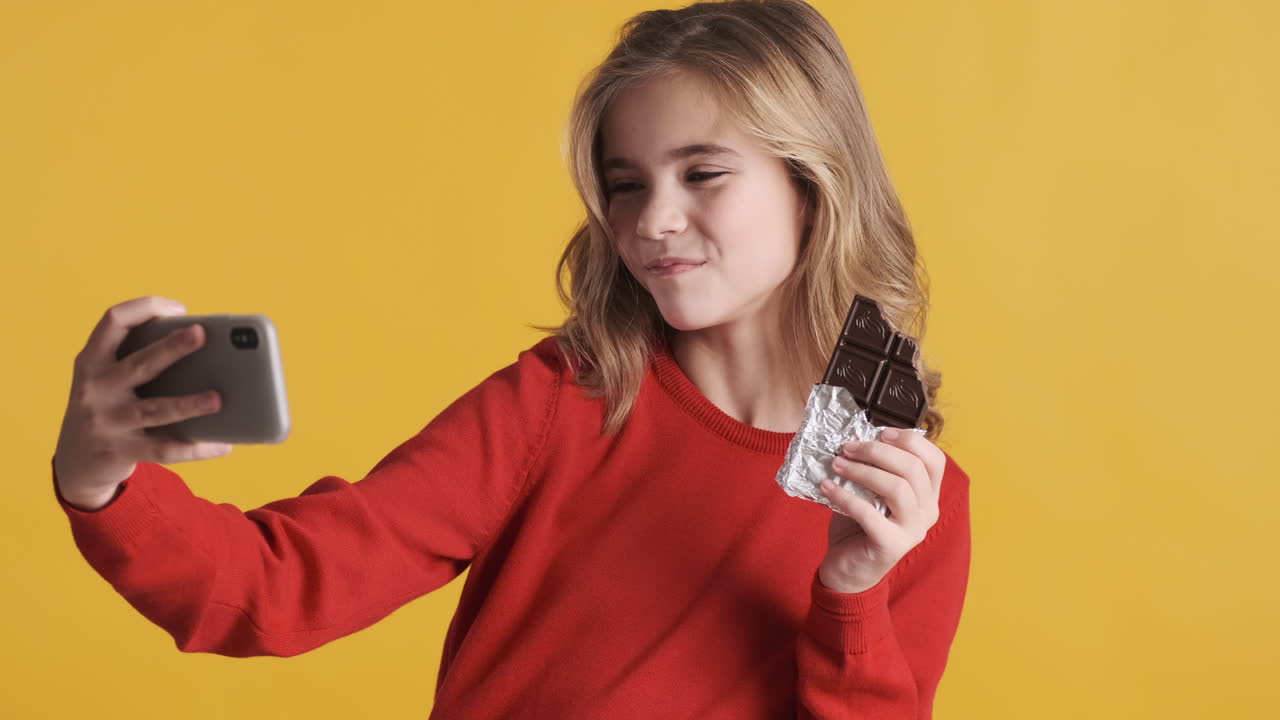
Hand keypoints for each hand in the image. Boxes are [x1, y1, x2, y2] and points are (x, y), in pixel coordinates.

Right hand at [53, 296, 231, 507]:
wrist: (76, 461)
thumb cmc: (108, 407)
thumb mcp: (108, 380)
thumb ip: (139, 362)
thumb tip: (208, 354)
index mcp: (92, 361)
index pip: (113, 321)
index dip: (145, 308)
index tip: (180, 309)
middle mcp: (94, 388)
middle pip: (139, 364)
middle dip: (171, 347)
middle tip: (201, 334)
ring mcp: (105, 422)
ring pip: (154, 410)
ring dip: (188, 404)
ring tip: (218, 399)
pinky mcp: (119, 452)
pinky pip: (164, 449)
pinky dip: (196, 447)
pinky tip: (223, 444)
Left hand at [816, 427, 946, 593]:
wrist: (848, 571)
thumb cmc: (859, 526)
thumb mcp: (871, 492)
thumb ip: (875, 469)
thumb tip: (855, 438)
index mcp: (928, 496)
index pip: (935, 460)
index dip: (910, 440)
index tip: (881, 432)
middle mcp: (928, 513)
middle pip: (913, 468)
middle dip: (877, 451)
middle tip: (848, 447)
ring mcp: (913, 531)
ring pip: (897, 488)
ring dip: (862, 470)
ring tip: (836, 464)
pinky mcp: (891, 546)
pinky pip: (869, 513)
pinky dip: (844, 495)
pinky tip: (826, 486)